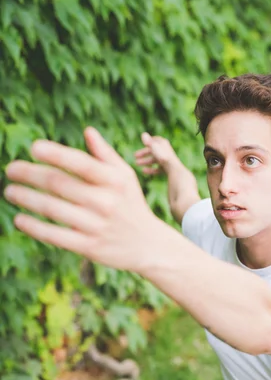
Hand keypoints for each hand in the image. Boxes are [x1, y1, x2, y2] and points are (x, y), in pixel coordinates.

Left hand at [4, 127, 158, 272]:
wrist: (148, 245)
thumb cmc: (131, 205)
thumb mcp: (126, 178)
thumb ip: (106, 155)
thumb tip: (87, 132)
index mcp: (114, 181)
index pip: (81, 163)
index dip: (55, 153)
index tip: (34, 148)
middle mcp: (105, 202)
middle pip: (59, 184)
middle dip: (30, 174)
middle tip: (11, 169)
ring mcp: (96, 226)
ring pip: (52, 209)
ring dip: (26, 198)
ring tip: (10, 191)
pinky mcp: (89, 247)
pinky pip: (55, 235)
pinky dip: (34, 227)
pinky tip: (19, 219)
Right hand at [134, 132, 180, 175]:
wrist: (173, 168)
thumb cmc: (162, 155)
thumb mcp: (153, 146)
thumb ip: (147, 141)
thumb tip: (143, 134)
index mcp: (163, 143)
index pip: (155, 140)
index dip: (148, 141)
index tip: (143, 143)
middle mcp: (165, 151)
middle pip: (153, 151)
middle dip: (143, 153)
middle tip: (135, 156)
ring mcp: (166, 160)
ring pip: (154, 160)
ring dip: (145, 161)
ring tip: (137, 164)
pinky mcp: (167, 169)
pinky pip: (157, 169)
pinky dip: (150, 169)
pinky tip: (143, 171)